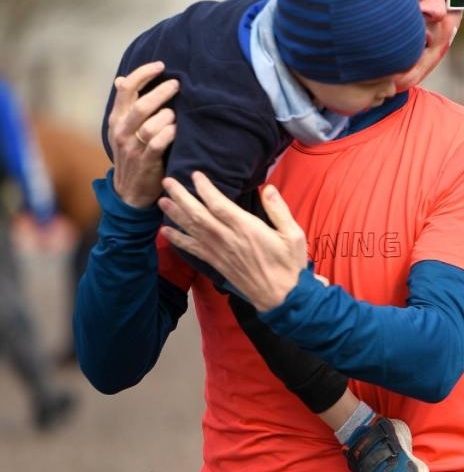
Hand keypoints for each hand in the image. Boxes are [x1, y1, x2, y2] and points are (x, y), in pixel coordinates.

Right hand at [106, 61, 179, 207]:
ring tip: (176, 114)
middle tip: (177, 84)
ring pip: (151, 124)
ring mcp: (132, 147)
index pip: (126, 88)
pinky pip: (159, 142)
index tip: (160, 65)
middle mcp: (121, 131)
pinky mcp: (146, 162)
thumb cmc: (131, 154)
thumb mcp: (122, 129)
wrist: (129, 191)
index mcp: (116, 118)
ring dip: (168, 116)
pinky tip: (177, 129)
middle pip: (141, 105)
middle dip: (161, 92)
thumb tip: (120, 79)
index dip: (143, 73)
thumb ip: (125, 106)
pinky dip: (171, 133)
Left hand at [159, 172, 308, 311]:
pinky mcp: (216, 263)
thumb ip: (279, 210)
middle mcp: (228, 239)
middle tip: (167, 181)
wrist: (282, 297)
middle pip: (199, 215)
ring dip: (175, 215)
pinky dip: (178, 240)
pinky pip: (193, 250)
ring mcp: (220, 253)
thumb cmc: (289, 264)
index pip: (219, 205)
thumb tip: (268, 188)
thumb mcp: (294, 234)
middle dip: (181, 197)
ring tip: (161, 201)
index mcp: (247, 229)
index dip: (205, 189)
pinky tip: (166, 231)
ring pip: (192, 230)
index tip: (196, 174)